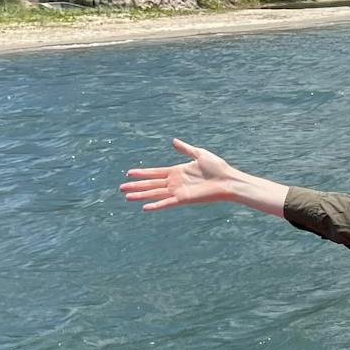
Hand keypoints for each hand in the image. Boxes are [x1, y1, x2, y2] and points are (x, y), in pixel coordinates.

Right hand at [120, 138, 244, 210]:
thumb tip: (173, 141)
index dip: (142, 173)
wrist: (228, 180)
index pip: (155, 172)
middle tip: (121, 188)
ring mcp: (178, 191)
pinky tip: (145, 208)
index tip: (129, 173)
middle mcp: (175, 182)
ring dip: (141, 195)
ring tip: (127, 197)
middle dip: (136, 186)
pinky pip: (167, 203)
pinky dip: (156, 205)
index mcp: (177, 171)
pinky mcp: (184, 199)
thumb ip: (185, 149)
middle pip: (151, 184)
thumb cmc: (218, 167)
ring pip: (155, 193)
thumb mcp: (199, 154)